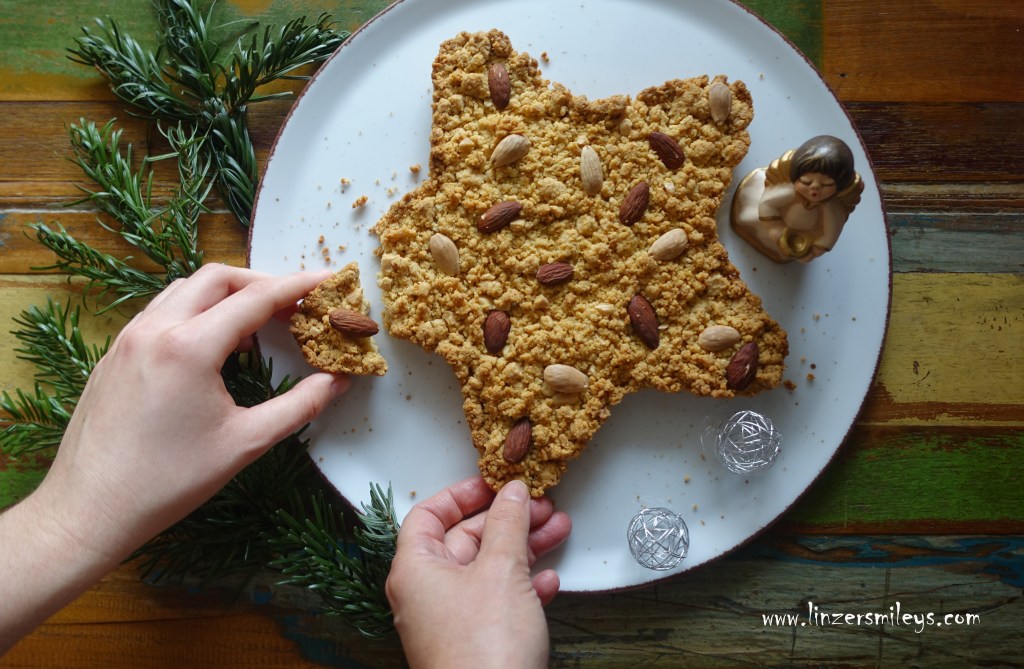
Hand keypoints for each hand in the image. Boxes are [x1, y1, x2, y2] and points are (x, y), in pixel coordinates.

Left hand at [1, 264, 348, 651]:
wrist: (88, 510)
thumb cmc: (168, 482)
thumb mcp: (245, 443)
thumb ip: (299, 406)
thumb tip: (337, 382)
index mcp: (189, 347)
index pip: (255, 298)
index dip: (297, 285)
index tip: (327, 279)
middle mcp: (155, 330)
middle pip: (217, 279)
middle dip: (261, 283)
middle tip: (294, 303)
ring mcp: (128, 339)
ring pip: (184, 290)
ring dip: (225, 295)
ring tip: (257, 323)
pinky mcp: (114, 355)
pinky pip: (161, 312)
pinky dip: (195, 312)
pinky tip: (212, 345)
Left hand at [386, 477, 571, 668]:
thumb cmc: (483, 649)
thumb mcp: (501, 570)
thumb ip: (508, 524)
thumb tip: (512, 492)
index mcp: (415, 570)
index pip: (427, 515)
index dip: (461, 494)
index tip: (494, 483)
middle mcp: (426, 594)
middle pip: (464, 539)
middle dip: (506, 520)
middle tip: (540, 505)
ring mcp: (450, 621)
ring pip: (486, 570)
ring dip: (523, 548)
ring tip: (558, 529)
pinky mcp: (475, 644)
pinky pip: (497, 602)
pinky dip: (523, 587)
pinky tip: (549, 580)